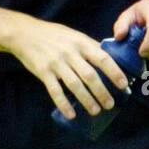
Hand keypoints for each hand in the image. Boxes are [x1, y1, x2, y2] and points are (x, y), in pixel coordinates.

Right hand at [5, 13, 127, 119]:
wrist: (24, 33)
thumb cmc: (52, 35)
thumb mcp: (73, 35)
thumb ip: (89, 47)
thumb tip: (110, 58)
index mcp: (81, 43)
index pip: (102, 58)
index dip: (114, 72)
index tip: (123, 84)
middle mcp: (70, 53)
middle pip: (90, 75)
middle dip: (102, 92)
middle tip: (110, 104)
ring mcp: (56, 63)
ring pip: (75, 85)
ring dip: (87, 100)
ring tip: (95, 111)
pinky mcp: (43, 72)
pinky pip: (55, 91)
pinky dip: (63, 104)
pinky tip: (71, 114)